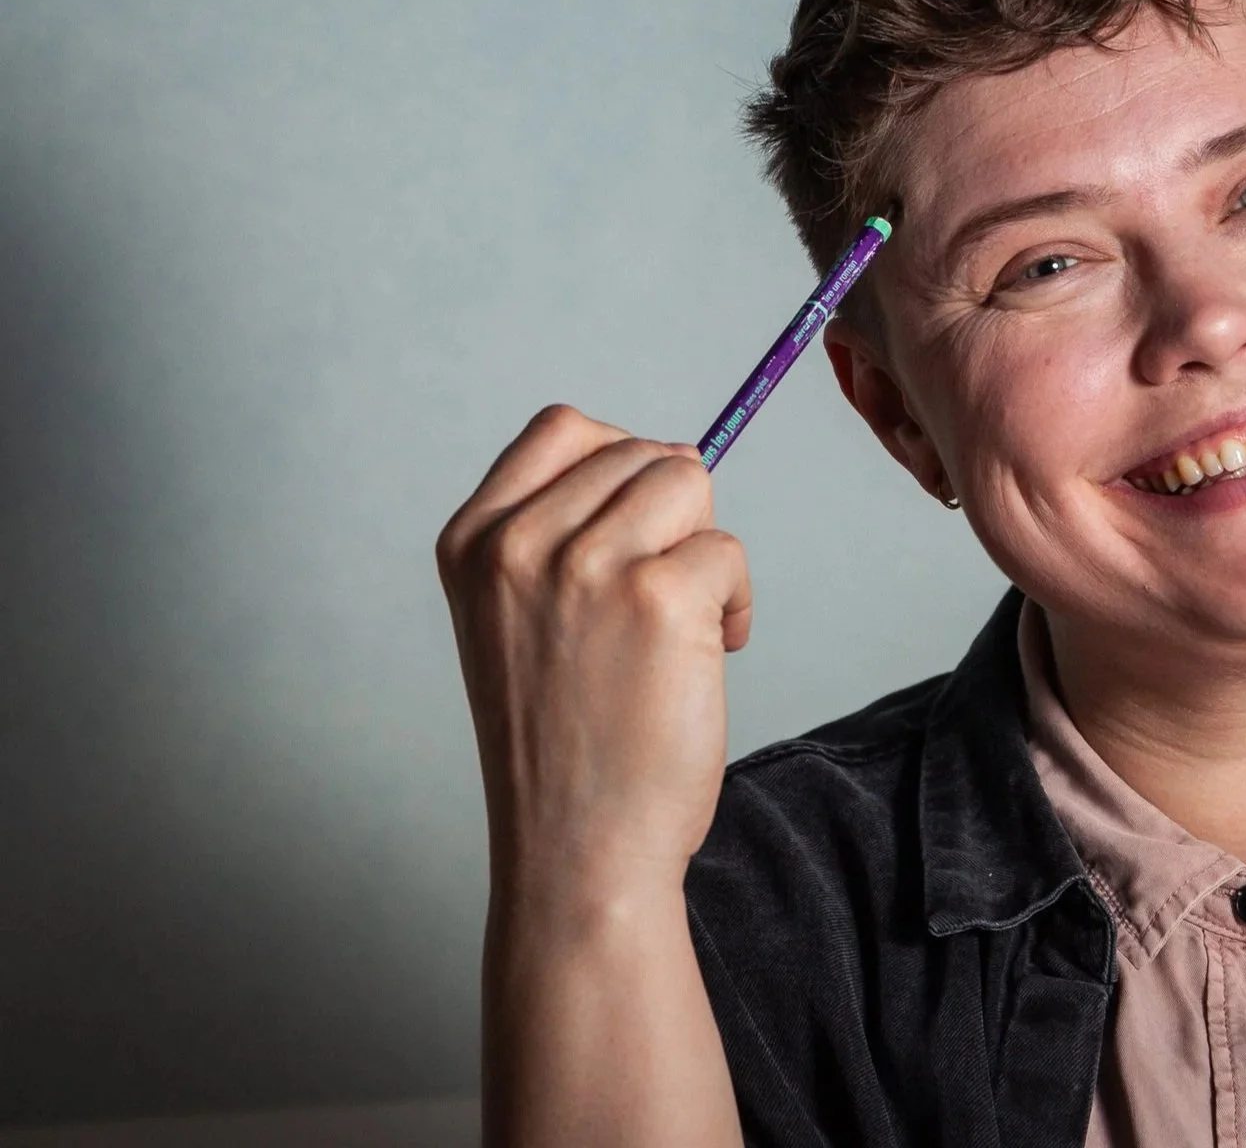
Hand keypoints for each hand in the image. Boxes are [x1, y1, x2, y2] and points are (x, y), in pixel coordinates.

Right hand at [436, 404, 751, 900]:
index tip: (641, 526)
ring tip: (689, 627)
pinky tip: (711, 661)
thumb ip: (560, 535)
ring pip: (689, 482)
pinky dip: (738, 604)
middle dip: (673, 519)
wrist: (578, 851)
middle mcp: (518, 543)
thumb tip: (666, 458)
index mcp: (472, 541)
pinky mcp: (660, 596)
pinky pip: (730, 552)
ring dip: (707, 552)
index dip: (623, 462)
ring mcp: (586, 564)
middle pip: (640, 452)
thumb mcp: (515, 620)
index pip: (564, 429)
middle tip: (664, 603)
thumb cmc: (562, 745)